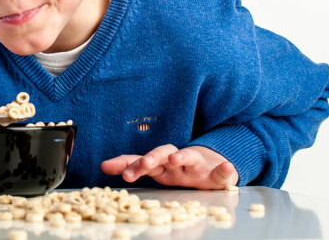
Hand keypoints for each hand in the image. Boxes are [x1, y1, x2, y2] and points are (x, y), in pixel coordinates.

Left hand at [100, 144, 238, 189]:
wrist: (211, 167)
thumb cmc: (179, 170)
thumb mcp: (155, 170)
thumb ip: (131, 167)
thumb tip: (103, 165)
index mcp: (161, 165)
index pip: (142, 160)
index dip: (129, 163)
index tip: (113, 169)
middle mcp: (177, 163)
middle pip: (163, 155)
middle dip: (153, 157)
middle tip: (145, 163)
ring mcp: (196, 167)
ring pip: (190, 157)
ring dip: (183, 156)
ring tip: (176, 158)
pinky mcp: (216, 174)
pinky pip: (220, 172)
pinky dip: (223, 170)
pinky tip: (225, 167)